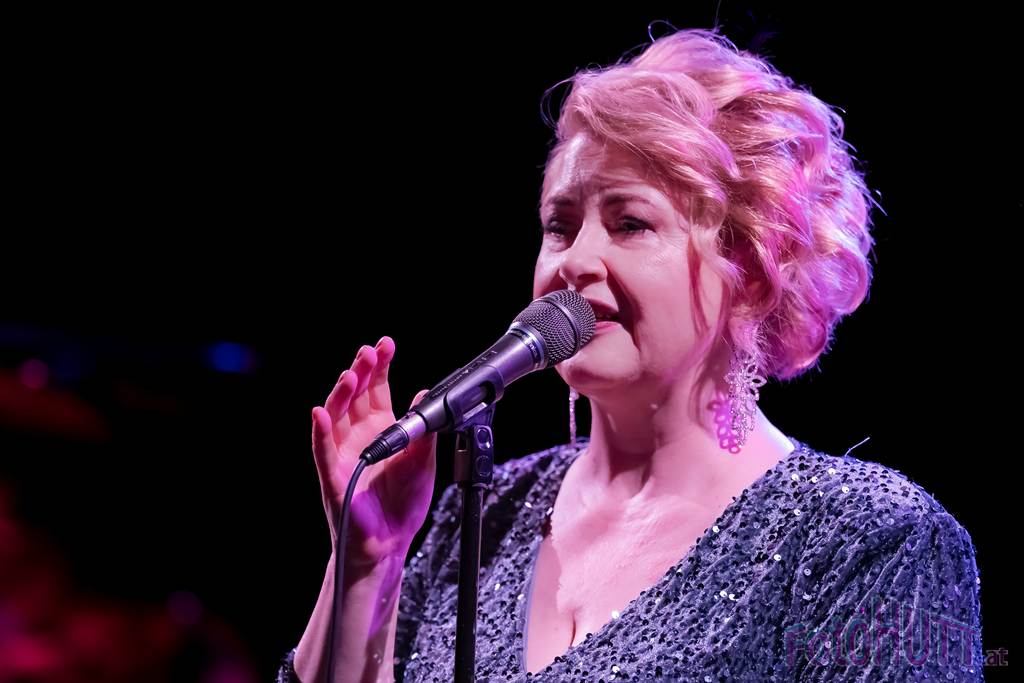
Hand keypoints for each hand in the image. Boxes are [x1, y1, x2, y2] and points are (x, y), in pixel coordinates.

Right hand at [310, 336, 437, 569]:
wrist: (390, 544)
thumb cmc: (403, 505)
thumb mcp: (424, 462)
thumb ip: (424, 430)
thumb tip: (426, 395)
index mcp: (382, 430)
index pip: (377, 390)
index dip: (380, 367)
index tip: (386, 345)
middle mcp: (358, 437)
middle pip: (356, 396)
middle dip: (362, 371)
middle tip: (370, 351)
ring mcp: (343, 454)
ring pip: (336, 416)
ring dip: (342, 394)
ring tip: (351, 374)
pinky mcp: (333, 476)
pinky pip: (323, 450)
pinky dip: (321, 431)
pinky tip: (321, 413)